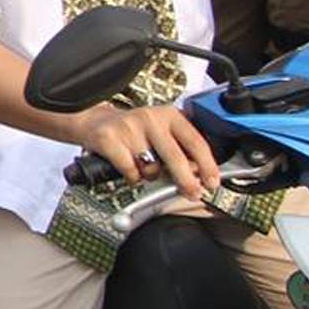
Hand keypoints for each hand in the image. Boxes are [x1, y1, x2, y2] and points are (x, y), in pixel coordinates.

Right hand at [70, 104, 218, 201]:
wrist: (96, 122)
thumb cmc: (134, 131)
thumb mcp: (162, 131)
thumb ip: (181, 149)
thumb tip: (198, 174)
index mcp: (169, 115)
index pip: (195, 141)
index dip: (207, 164)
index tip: (212, 182)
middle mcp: (150, 118)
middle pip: (175, 156)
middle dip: (186, 180)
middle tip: (191, 192)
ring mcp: (129, 128)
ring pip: (150, 167)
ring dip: (150, 175)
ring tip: (144, 167)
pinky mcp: (109, 139)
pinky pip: (130, 171)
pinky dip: (132, 177)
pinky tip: (129, 168)